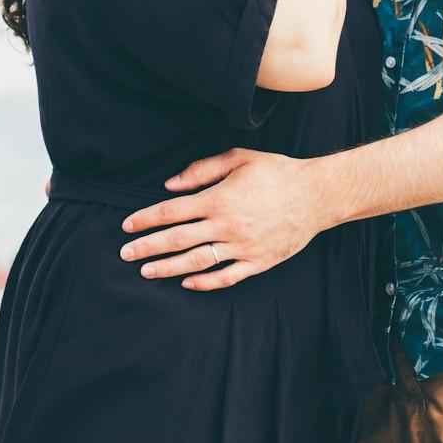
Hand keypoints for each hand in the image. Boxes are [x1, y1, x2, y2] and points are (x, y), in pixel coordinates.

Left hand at [118, 148, 336, 290]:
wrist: (316, 195)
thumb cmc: (276, 172)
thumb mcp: (239, 158)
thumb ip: (202, 169)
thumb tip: (170, 185)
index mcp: (219, 198)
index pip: (171, 212)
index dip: (145, 219)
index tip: (127, 226)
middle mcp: (227, 225)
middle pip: (177, 239)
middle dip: (147, 247)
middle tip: (125, 254)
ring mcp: (242, 247)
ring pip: (196, 262)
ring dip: (168, 268)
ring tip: (147, 271)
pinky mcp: (257, 262)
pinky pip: (226, 277)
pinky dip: (204, 283)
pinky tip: (186, 283)